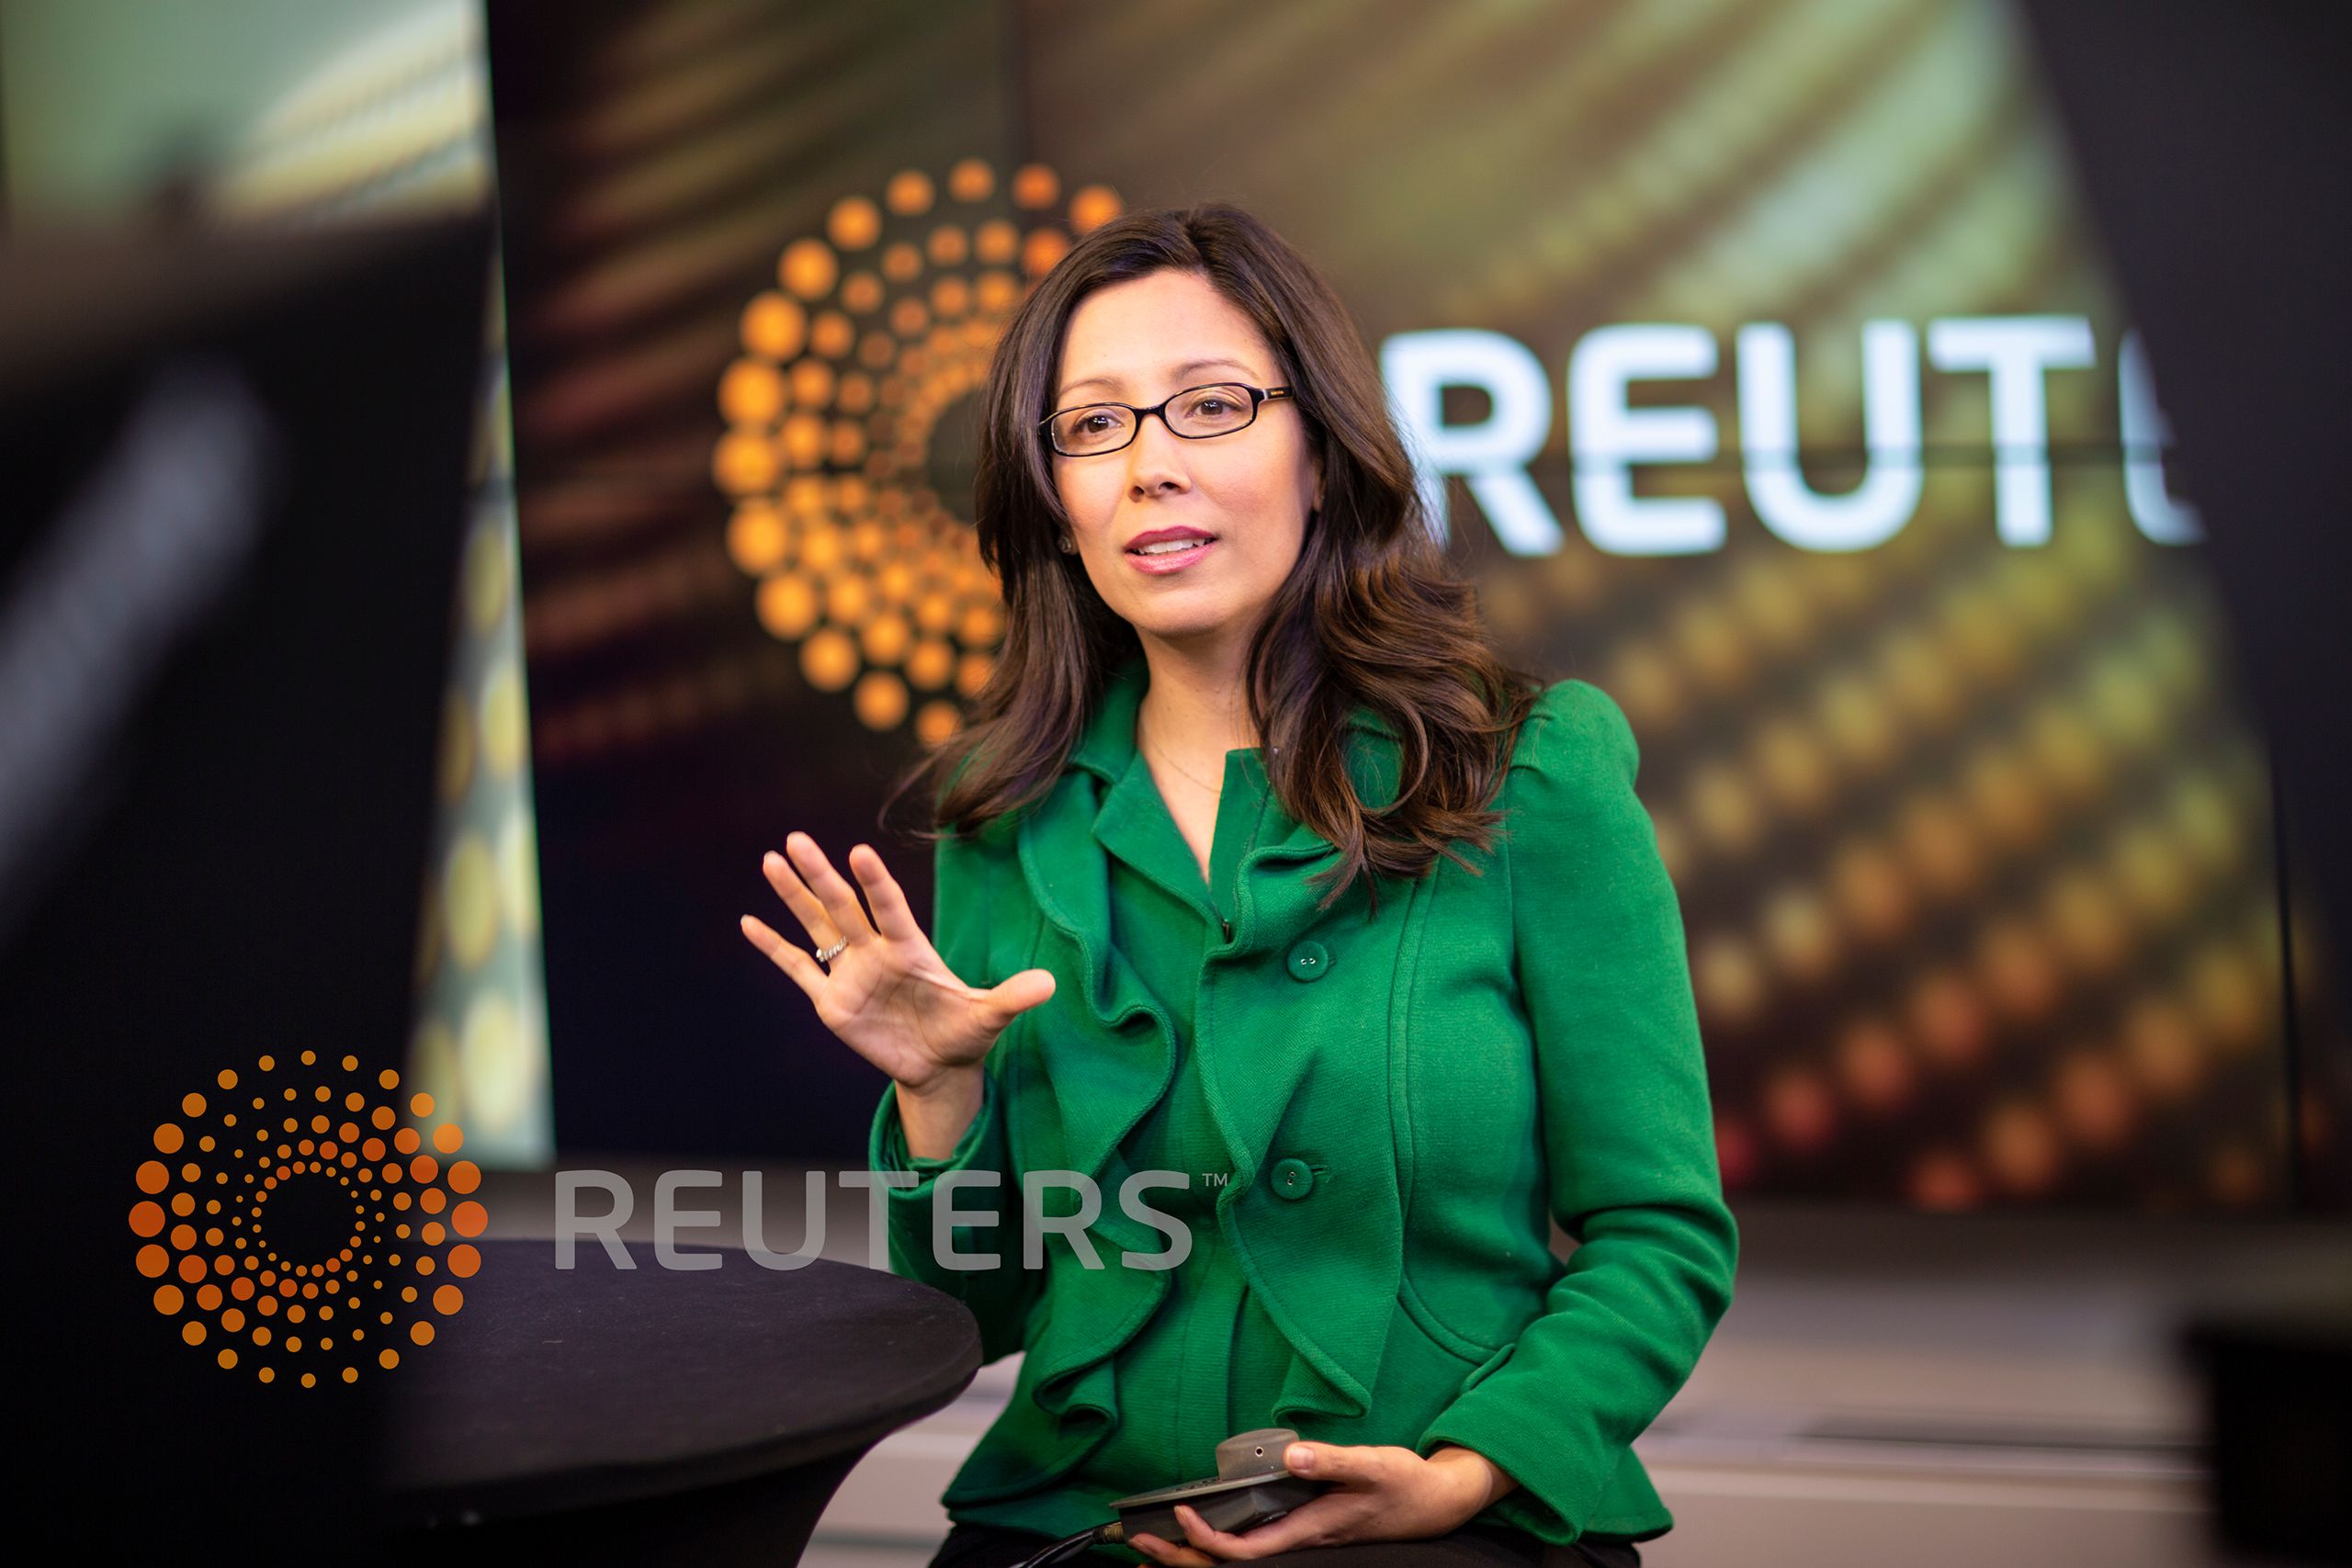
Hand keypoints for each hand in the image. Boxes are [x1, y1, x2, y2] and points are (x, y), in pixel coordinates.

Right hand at [739, 832, 1055, 1092]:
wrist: (938, 1065)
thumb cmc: (965, 1033)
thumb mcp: (990, 1017)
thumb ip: (1012, 998)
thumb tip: (1051, 985)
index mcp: (910, 949)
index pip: (890, 908)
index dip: (875, 882)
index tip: (859, 851)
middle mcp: (876, 952)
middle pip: (843, 907)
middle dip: (820, 874)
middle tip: (796, 838)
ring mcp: (850, 974)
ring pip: (817, 927)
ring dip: (793, 896)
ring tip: (771, 859)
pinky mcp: (831, 1001)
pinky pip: (798, 968)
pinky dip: (773, 947)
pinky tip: (748, 922)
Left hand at [1127, 1442, 1515, 1563]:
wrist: (1437, 1501)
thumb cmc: (1404, 1483)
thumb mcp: (1373, 1464)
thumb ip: (1331, 1460)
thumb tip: (1290, 1456)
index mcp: (1309, 1529)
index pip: (1246, 1550)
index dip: (1208, 1540)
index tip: (1181, 1514)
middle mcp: (1300, 1540)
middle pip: (1232, 1565)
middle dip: (1181, 1558)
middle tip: (1135, 1543)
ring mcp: (1301, 1537)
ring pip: (1239, 1559)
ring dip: (1194, 1554)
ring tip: (1152, 1546)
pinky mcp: (1305, 1527)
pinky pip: (1253, 1544)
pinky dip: (1220, 1542)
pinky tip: (1204, 1532)